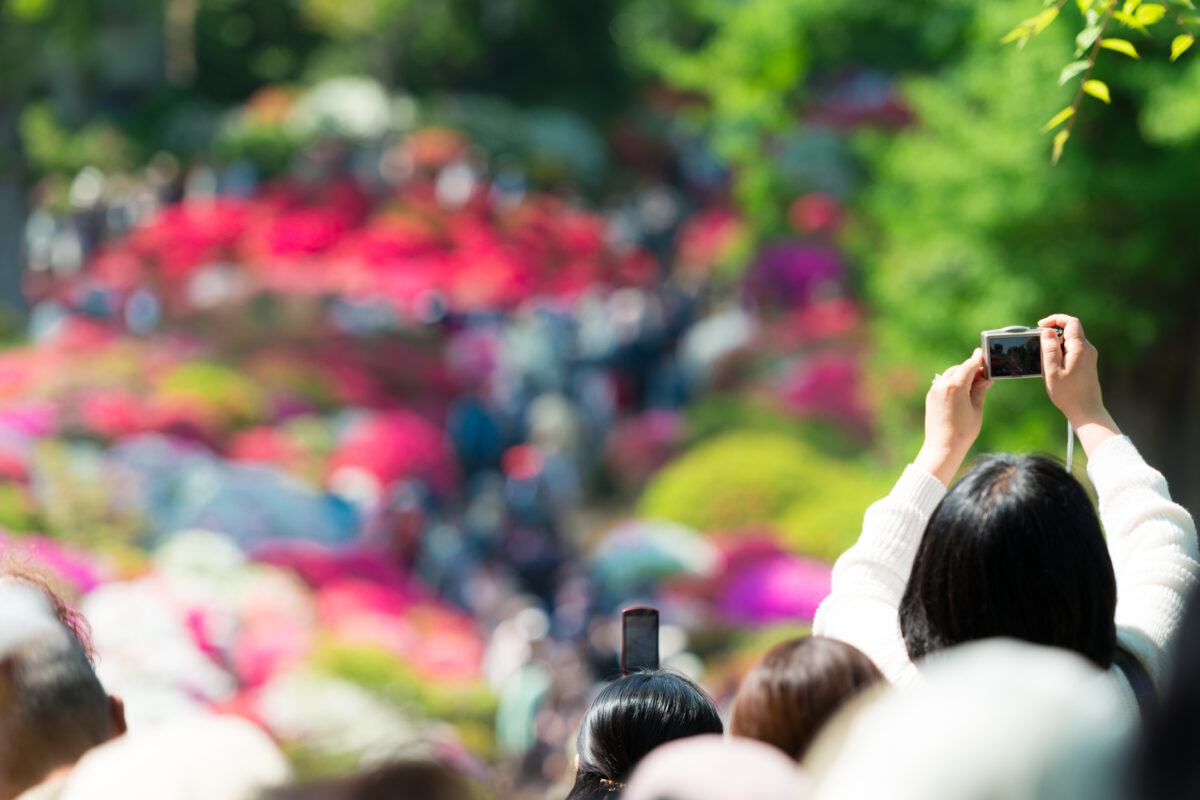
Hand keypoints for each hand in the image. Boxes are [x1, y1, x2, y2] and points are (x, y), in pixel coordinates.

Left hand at [914, 348, 992, 486]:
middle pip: (958, 369)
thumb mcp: (976, 408)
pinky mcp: (931, 398)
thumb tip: (985, 379)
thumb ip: (979, 390)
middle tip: (984, 376)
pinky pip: (943, 384)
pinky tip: (963, 392)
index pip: (968, 366)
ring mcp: (934, 391)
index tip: (981, 353)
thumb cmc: (963, 430)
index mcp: (955, 386)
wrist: (942, 446)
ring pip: (949, 375)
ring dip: (961, 376)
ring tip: (975, 385)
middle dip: (970, 370)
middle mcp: (941, 385)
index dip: (976, 359)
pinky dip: (953, 383)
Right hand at [1038, 313, 1119, 453]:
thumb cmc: (1068, 394)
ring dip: (1056, 345)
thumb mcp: (1052, 371)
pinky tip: (1053, 368)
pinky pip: (1073, 350)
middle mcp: (1087, 349)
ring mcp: (1089, 357)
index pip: (1071, 322)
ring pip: (1071, 341)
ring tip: (1044, 360)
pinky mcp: (1087, 364)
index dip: (1055, 319)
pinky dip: (1061, 353)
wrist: (1086, 411)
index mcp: (1080, 348)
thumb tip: (1047, 332)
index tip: (1040, 325)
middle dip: (1053, 333)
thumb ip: (1049, 349)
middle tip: (1038, 345)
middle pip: (1071, 330)